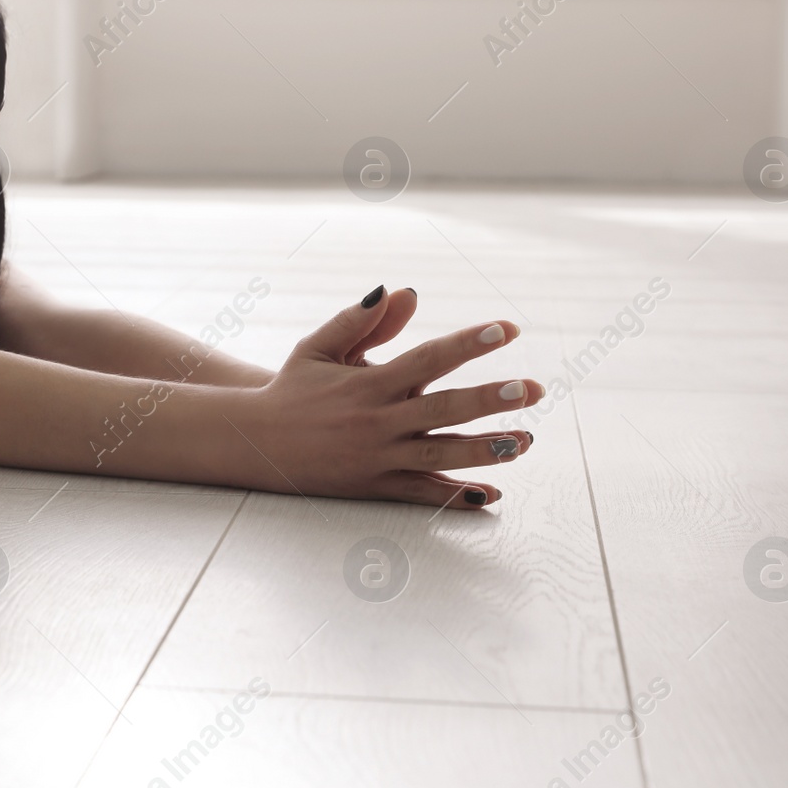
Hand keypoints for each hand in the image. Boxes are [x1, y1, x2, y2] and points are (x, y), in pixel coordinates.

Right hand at [237, 286, 542, 507]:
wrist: (254, 443)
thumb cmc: (291, 389)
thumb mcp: (320, 347)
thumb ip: (363, 321)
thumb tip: (404, 292)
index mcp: (369, 382)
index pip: (428, 358)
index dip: (470, 343)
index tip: (507, 329)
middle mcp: (377, 420)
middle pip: (443, 408)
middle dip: (491, 399)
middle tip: (532, 389)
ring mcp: (377, 457)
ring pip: (440, 455)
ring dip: (485, 449)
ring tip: (525, 441)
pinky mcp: (373, 486)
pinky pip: (420, 494)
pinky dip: (454, 495)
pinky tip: (488, 493)